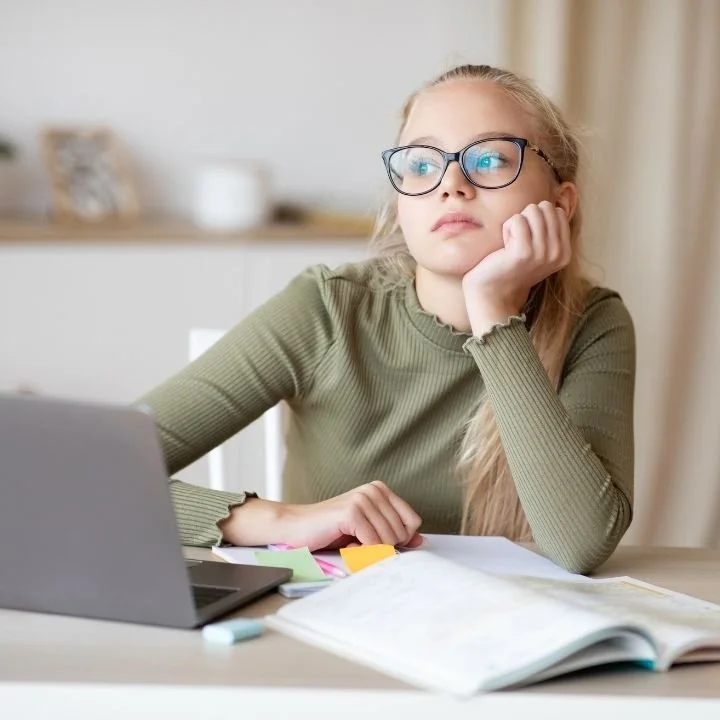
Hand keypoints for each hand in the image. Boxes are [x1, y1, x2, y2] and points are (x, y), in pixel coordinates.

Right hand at [281, 481, 422, 550]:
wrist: (296, 527)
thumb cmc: (331, 531)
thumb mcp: (367, 530)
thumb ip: (393, 532)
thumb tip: (420, 540)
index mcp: (381, 490)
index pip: (413, 521)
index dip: (399, 539)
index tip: (378, 540)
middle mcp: (374, 490)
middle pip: (402, 533)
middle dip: (383, 546)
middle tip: (359, 541)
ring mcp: (363, 499)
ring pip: (388, 540)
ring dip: (369, 550)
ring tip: (351, 541)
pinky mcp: (352, 511)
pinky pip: (373, 543)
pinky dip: (360, 552)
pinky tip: (346, 544)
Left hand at [462, 201, 570, 335]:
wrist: (493, 293)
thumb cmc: (510, 267)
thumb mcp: (539, 251)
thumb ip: (549, 231)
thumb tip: (552, 204)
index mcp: (565, 253)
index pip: (557, 212)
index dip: (537, 220)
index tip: (528, 241)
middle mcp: (557, 253)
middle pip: (546, 208)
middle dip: (527, 218)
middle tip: (517, 241)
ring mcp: (542, 253)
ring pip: (532, 211)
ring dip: (516, 223)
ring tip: (511, 244)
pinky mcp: (523, 252)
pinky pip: (517, 220)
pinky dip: (507, 228)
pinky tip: (504, 247)